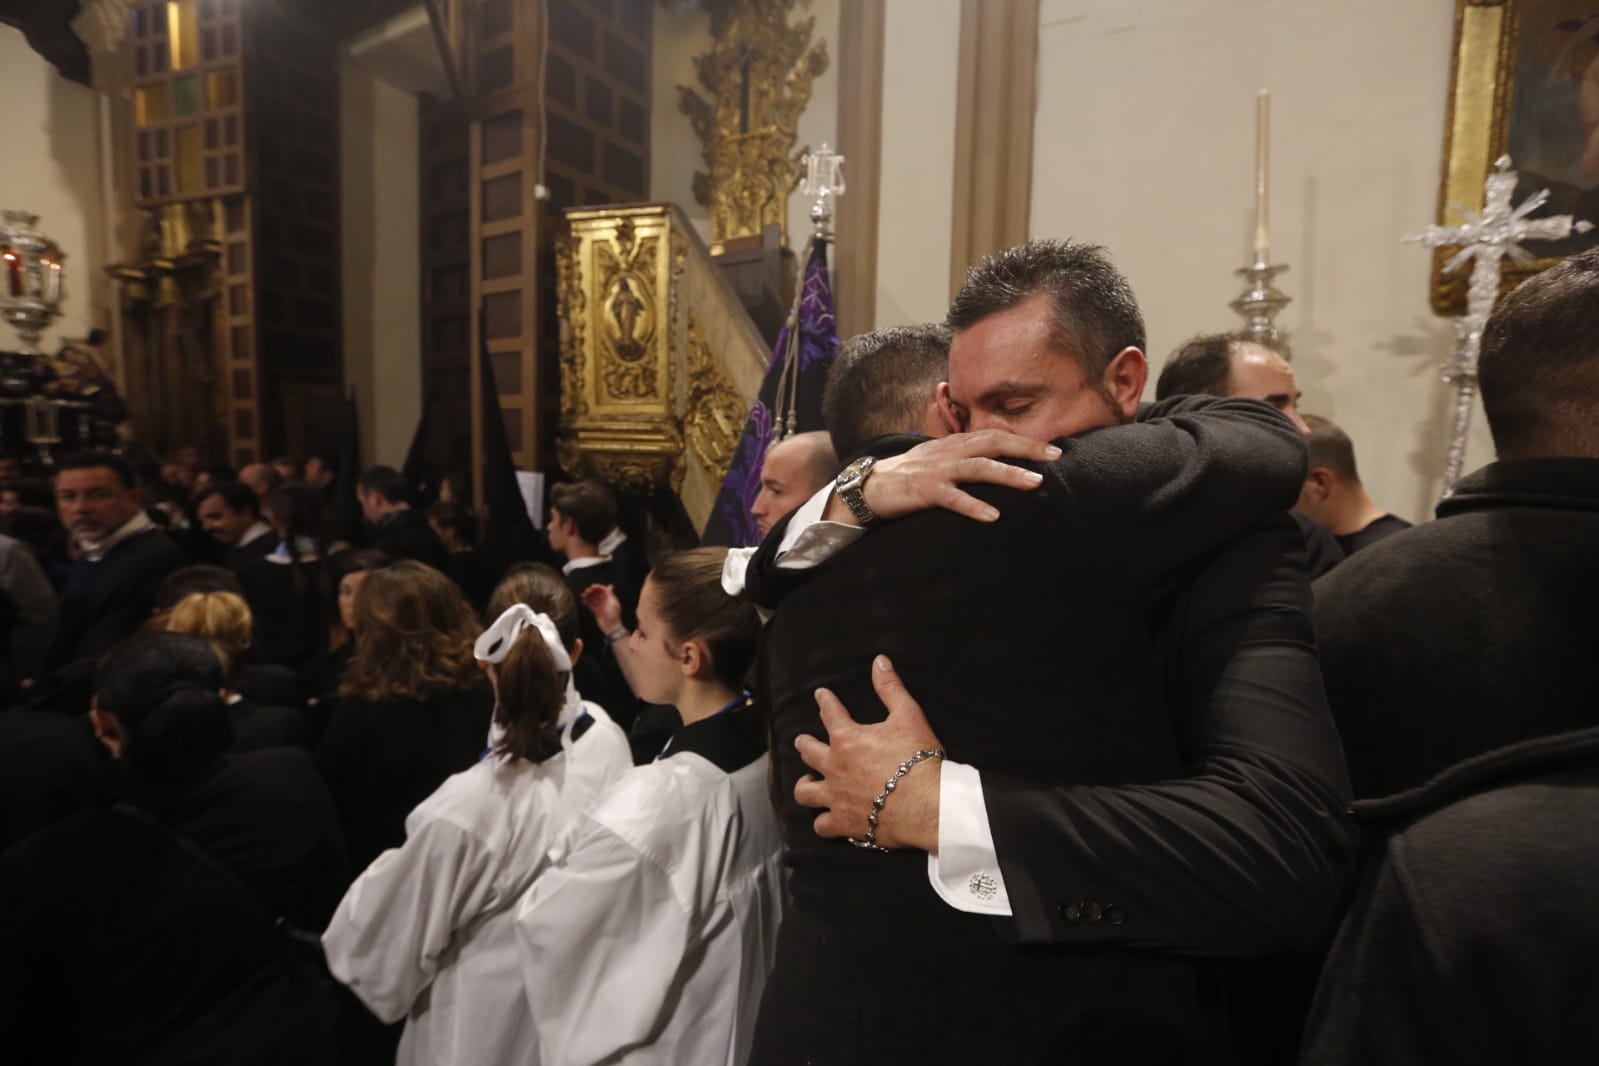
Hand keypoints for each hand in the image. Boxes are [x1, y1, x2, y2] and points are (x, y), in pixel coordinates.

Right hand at [580, 583, 622, 633]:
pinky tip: (583, 601)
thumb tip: (610, 585)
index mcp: (610, 599)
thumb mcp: (612, 603)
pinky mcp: (596, 612)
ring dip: (588, 596)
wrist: (611, 627)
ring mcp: (600, 607)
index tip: (592, 586)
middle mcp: (605, 602)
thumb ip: (610, 594)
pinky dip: (587, 603)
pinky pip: (591, 605)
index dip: (598, 588)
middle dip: (592, 592)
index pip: (604, 590)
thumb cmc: (613, 615)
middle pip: (598, 594)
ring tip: (583, 595)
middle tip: (587, 591)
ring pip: (593, 599)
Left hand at [794, 655, 944, 850]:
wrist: (927, 803)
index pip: (830, 713)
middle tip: (803, 741)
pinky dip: (823, 822)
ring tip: (807, 783)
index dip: (825, 701)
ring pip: (805, 792)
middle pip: (808, 752)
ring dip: (805, 786)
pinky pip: (822, 826)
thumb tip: (879, 661)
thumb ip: (890, 688)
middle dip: (804, 744)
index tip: (821, 695)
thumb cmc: (919, 759)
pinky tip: (825, 819)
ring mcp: (836, 797)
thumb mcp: (908, 715)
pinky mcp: (844, 823)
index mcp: (848, 739)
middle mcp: (834, 767)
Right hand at [824, 430, 1061, 525]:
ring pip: (979, 467)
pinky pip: (953, 498)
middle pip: (993, 443)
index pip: (995, 435)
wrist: (870, 486)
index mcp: (955, 443)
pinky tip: (994, 516)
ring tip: (1035, 483)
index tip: (1054, 448)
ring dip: (1009, 474)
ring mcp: (937, 471)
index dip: (1024, 440)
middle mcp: (950, 452)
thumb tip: (997, 462)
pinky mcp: (924, 491)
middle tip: (1056, 457)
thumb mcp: (940, 460)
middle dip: (1026, 449)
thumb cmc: (910, 475)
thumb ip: (966, 458)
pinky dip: (974, 506)